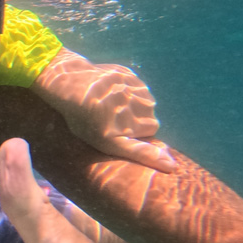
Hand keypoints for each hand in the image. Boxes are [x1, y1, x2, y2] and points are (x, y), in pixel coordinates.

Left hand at [34, 49, 175, 172]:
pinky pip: (136, 87)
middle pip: (149, 118)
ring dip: (131, 105)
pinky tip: (108, 93)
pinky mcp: (129, 75)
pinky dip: (126, 90)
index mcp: (137, 124)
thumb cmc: (84, 120)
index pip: (151, 131)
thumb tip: (173, 166)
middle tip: (111, 120)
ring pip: (144, 102)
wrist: (68, 86)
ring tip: (108, 107)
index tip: (120, 131)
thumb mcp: (109, 144)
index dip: (136, 133)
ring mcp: (135, 88)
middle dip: (135, 120)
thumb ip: (140, 153)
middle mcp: (139, 106)